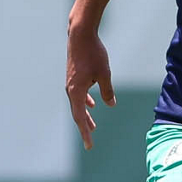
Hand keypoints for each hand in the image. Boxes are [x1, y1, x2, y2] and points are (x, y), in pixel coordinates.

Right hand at [65, 29, 115, 149]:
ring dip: (85, 115)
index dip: (84, 133)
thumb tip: (110, 104)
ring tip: (92, 126)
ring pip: (78, 103)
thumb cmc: (93, 54)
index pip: (79, 117)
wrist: (80, 35)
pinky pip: (79, 94)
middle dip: (84, 127)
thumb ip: (107, 90)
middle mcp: (70, 89)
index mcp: (75, 91)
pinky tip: (93, 104)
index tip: (89, 145)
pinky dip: (85, 101)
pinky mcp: (74, 76)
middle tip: (90, 142)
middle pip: (77, 113)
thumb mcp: (104, 74)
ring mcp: (71, 82)